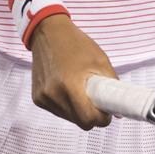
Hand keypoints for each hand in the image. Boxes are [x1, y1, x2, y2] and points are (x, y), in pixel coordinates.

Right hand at [30, 14, 116, 130]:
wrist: (48, 31)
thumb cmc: (76, 43)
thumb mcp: (99, 59)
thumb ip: (110, 83)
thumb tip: (117, 108)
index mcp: (69, 85)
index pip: (88, 119)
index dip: (101, 118)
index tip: (105, 111)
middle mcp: (53, 95)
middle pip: (79, 122)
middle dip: (91, 115)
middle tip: (96, 100)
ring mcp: (43, 98)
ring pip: (68, 118)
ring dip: (77, 111)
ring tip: (80, 90)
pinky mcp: (37, 98)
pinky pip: (57, 111)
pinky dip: (66, 105)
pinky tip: (66, 88)